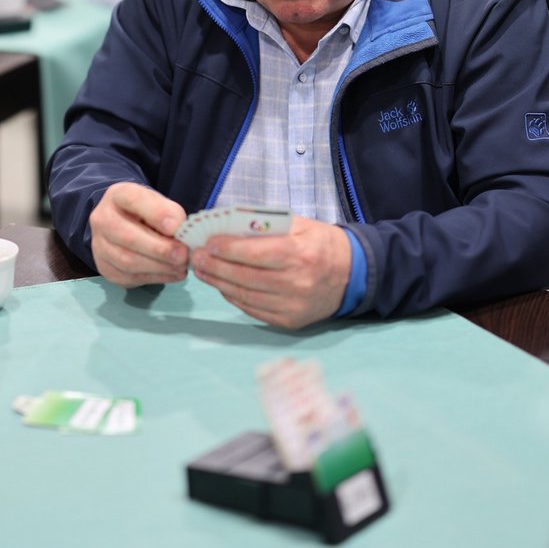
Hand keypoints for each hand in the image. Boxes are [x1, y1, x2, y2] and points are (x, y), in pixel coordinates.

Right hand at [89, 182, 188, 286]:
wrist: (123, 225)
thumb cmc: (146, 212)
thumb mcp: (159, 202)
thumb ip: (170, 212)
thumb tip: (180, 232)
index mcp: (117, 195)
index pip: (133, 199)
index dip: (156, 214)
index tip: (176, 227)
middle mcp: (102, 219)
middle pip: (128, 237)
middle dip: (160, 249)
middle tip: (183, 255)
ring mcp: (99, 246)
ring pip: (127, 261)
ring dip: (159, 267)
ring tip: (181, 266)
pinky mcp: (105, 268)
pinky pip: (129, 277)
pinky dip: (155, 277)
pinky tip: (172, 274)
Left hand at [191, 216, 350, 329]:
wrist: (352, 275)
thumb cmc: (321, 244)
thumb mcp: (299, 225)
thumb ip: (267, 226)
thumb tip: (228, 228)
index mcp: (301, 254)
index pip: (256, 254)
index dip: (228, 249)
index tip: (208, 243)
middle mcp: (297, 283)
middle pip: (246, 277)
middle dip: (216, 267)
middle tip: (196, 258)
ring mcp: (294, 305)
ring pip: (246, 296)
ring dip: (219, 283)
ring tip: (203, 271)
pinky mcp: (290, 321)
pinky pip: (253, 310)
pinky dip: (234, 297)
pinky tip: (223, 286)